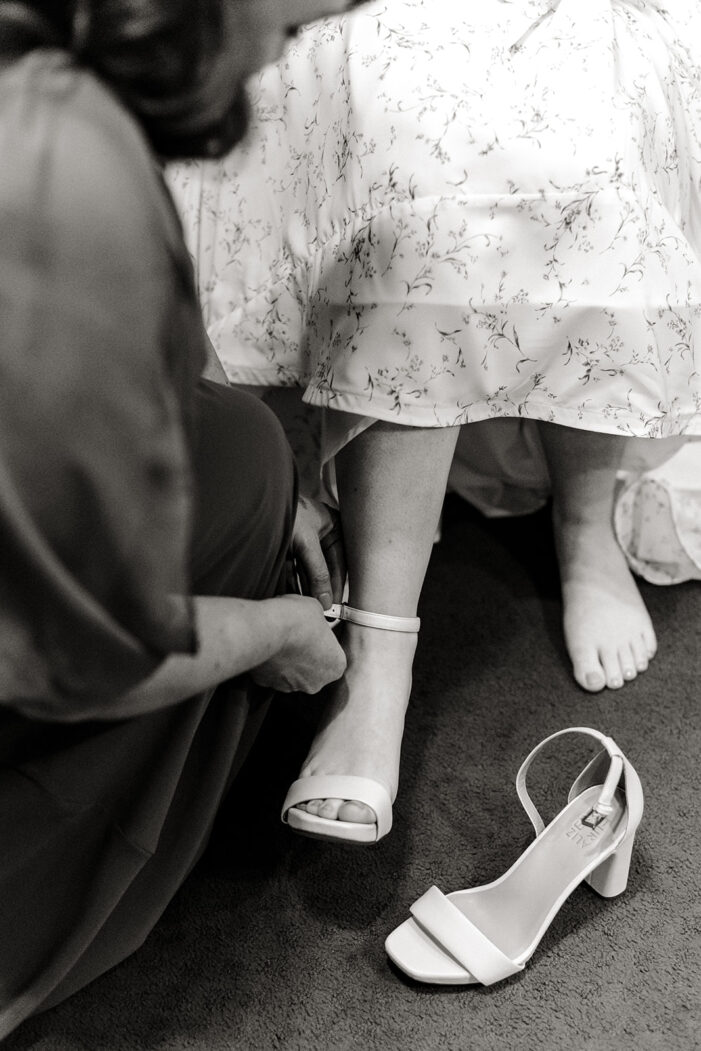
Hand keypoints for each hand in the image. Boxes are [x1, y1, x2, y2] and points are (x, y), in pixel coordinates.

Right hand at [251, 594, 346, 692]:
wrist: (266, 628)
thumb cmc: (297, 619)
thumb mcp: (318, 610)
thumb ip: (319, 621)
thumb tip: (313, 618)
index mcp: (336, 667)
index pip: (333, 656)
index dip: (323, 642)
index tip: (315, 632)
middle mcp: (316, 683)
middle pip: (313, 669)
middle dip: (305, 654)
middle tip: (297, 636)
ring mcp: (291, 686)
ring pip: (292, 673)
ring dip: (287, 659)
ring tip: (280, 639)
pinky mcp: (268, 684)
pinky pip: (272, 673)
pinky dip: (270, 662)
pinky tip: (269, 646)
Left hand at [290, 494, 345, 610]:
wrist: (252, 501)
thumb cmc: (285, 511)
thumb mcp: (306, 542)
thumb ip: (318, 572)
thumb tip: (327, 602)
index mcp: (333, 526)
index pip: (340, 561)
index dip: (337, 584)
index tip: (333, 605)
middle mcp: (319, 535)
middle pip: (324, 569)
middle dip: (321, 589)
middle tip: (321, 611)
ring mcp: (302, 543)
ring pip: (307, 573)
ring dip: (307, 590)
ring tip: (308, 609)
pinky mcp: (285, 551)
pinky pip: (293, 572)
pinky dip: (293, 586)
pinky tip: (294, 600)